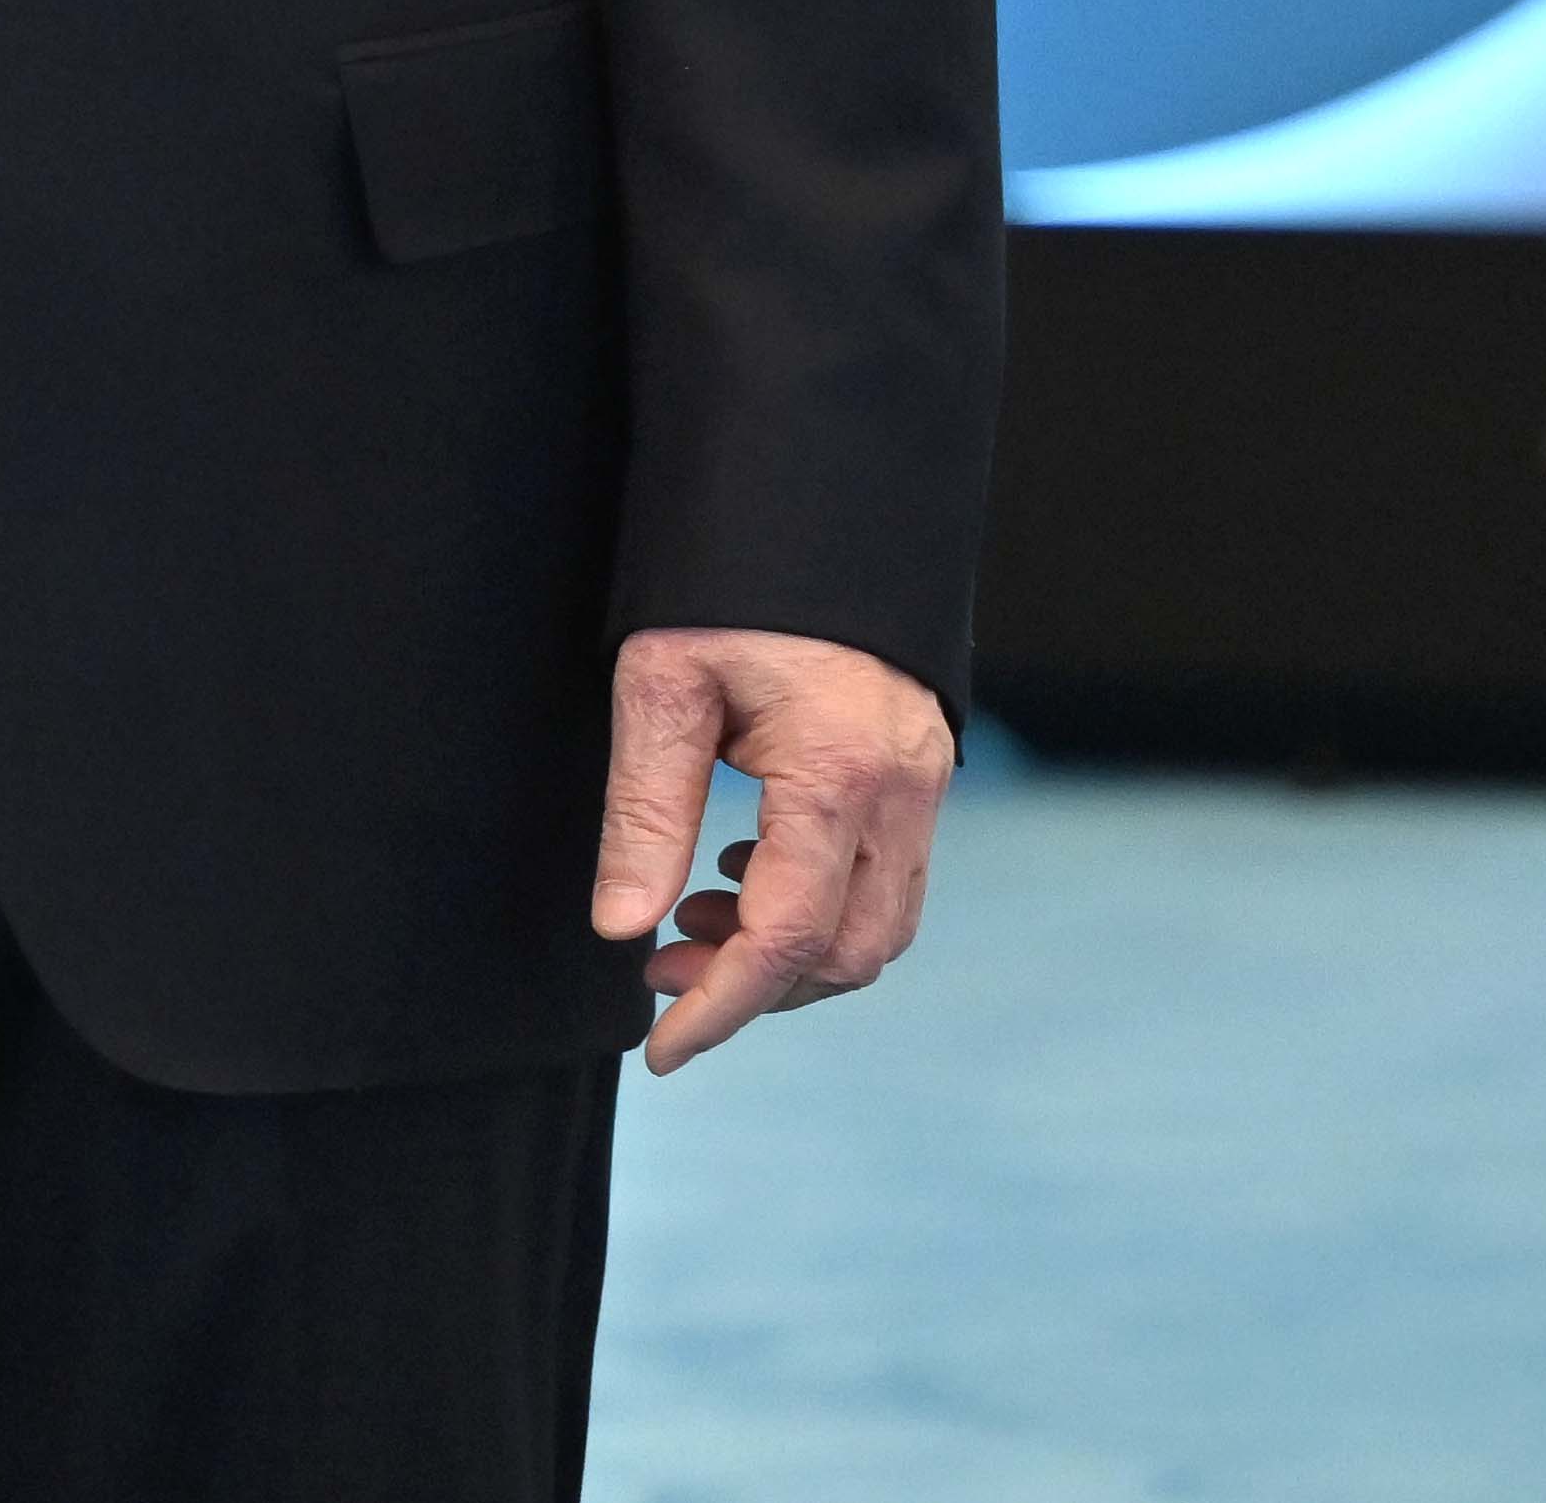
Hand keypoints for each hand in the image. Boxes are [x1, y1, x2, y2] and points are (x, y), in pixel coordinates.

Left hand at [594, 624, 953, 1075]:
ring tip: (689, 916)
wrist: (813, 497)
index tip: (660, 1048)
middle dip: (753, 985)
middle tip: (656, 967)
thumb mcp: (660, 684)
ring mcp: (924, 786)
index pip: (789, 940)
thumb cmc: (725, 585)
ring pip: (878, 927)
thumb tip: (621, 931)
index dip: (722, 1006)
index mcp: (841, 776)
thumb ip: (645, 810)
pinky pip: (886, 881)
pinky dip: (817, 903)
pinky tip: (740, 867)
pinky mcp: (919, 775)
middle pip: (847, 953)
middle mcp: (903, 793)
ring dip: (788, 949)